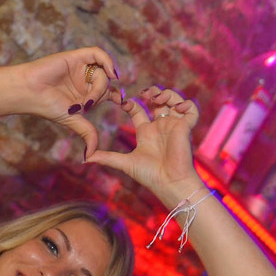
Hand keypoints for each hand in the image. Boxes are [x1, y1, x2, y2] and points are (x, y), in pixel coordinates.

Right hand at [19, 47, 122, 159]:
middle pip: (106, 83)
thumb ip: (87, 133)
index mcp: (86, 94)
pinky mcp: (76, 56)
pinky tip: (110, 72)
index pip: (109, 92)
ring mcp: (81, 67)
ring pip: (103, 71)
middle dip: (101, 95)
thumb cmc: (47, 106)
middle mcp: (85, 80)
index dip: (118, 96)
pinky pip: (98, 53)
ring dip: (99, 86)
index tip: (123, 104)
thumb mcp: (73, 121)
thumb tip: (92, 155)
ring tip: (85, 98)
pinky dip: (107, 60)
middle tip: (86, 105)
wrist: (30, 93)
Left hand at [87, 86, 203, 201]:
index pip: (138, 110)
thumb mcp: (124, 163)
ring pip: (174, 101)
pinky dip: (186, 103)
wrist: (169, 183)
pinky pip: (191, 109)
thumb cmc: (149, 175)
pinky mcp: (186, 127)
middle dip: (152, 92)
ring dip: (167, 94)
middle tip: (144, 93)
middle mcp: (160, 126)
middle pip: (157, 101)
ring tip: (157, 97)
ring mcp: (173, 126)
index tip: (122, 101)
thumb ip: (106, 157)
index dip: (130, 102)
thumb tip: (84, 158)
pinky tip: (176, 106)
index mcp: (146, 132)